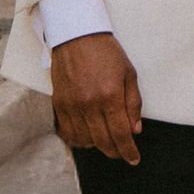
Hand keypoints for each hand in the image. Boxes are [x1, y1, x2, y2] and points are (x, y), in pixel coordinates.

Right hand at [50, 30, 144, 165]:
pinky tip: (87, 137)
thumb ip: (133, 103)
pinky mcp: (59, 103)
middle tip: (122, 153)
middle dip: (115, 152)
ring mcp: (72, 105)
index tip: (134, 158)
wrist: (77, 35)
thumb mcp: (129, 74)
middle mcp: (89, 104)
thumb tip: (134, 130)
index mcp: (110, 95)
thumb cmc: (106, 52)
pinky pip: (67, 132)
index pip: (120, 134)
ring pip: (85, 140)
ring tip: (106, 142)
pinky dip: (78, 140)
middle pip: (103, 141)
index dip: (128, 151)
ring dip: (97, 146)